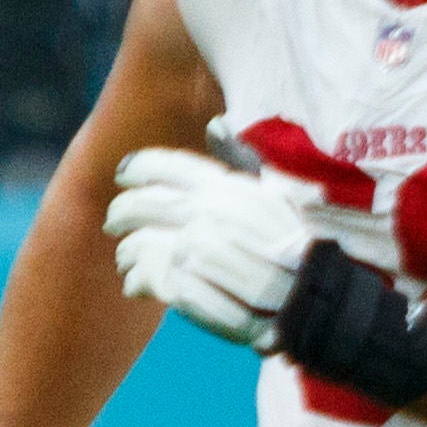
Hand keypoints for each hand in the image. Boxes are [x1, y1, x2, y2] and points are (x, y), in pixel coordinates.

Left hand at [107, 142, 378, 350]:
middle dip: (123, 212)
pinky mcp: (194, 287)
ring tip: (127, 259)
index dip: (140, 167)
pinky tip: (137, 285)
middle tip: (114, 221)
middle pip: (145, 204)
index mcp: (233, 189)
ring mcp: (205, 252)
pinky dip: (139, 280)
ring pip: (143, 243)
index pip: (171, 167)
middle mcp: (216, 215)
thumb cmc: (289, 250)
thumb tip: (216, 125)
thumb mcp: (270, 200)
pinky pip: (149, 278)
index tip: (124, 172)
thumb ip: (240, 165)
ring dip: (129, 252)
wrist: (312, 301)